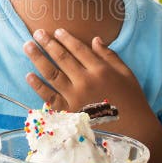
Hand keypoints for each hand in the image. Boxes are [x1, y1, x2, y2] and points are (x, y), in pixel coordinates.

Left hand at [22, 28, 147, 119]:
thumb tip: (94, 39)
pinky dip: (38, 86)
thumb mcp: (127, 74)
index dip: (66, 38)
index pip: (79, 49)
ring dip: (38, 58)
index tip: (56, 30)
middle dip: (48, 43)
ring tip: (27, 46)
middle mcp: (86, 82)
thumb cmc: (132, 101)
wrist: (134, 132)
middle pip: (62, 58)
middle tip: (36, 33)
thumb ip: (110, 56)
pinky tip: (29, 75)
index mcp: (101, 70)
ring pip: (52, 74)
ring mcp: (75, 98)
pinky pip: (50, 98)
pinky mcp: (69, 113)